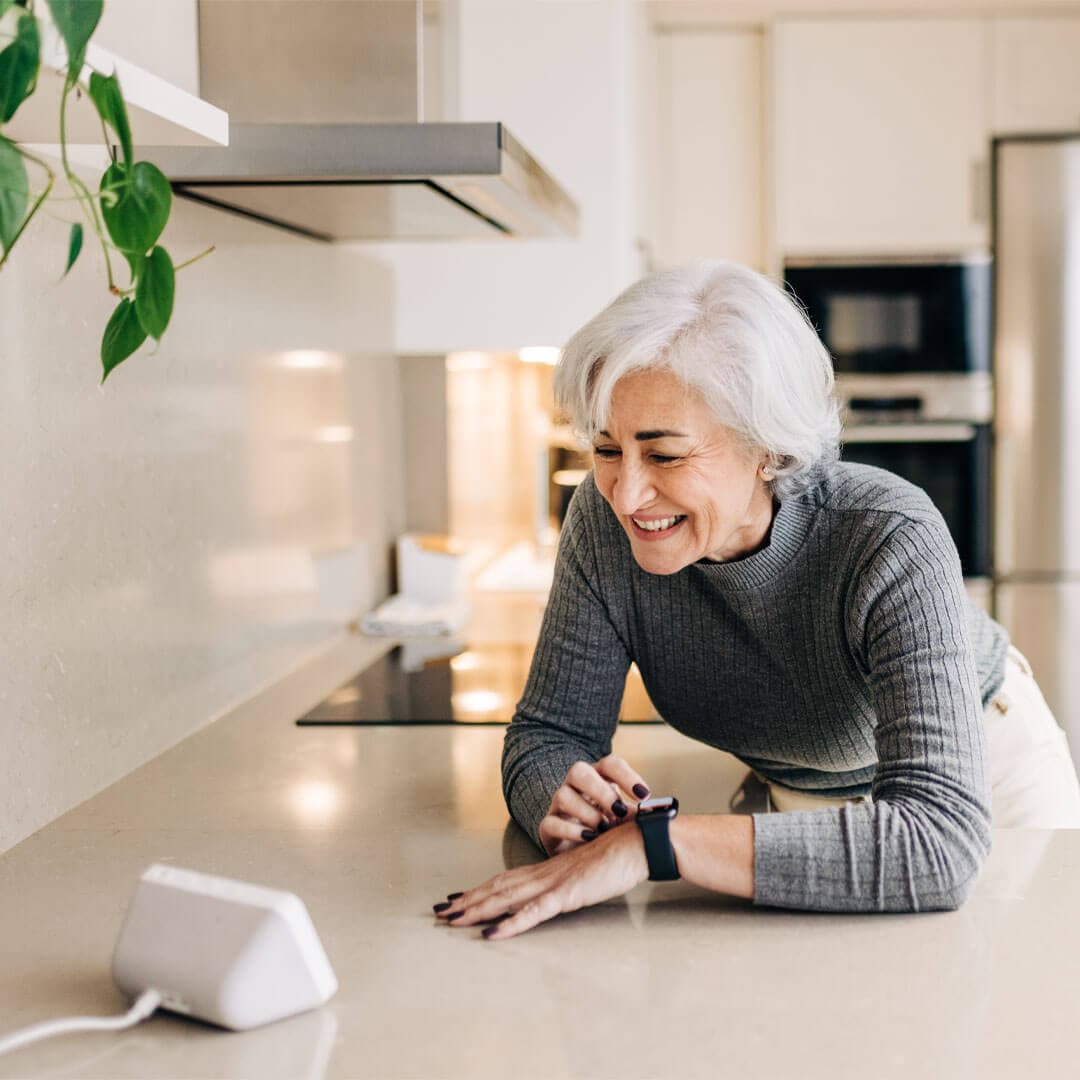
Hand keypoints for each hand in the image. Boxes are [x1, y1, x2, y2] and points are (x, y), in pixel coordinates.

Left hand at [433, 821, 649, 939]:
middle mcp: (544, 874)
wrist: (636, 842)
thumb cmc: (617, 856)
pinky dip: (510, 924)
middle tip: (440, 912)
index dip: (479, 889)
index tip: (457, 898)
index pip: (505, 880)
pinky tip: (491, 934)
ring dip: (476, 910)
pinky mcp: (566, 895)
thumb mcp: (586, 873)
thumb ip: (569, 882)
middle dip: (467, 901)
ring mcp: (553, 884)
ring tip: (451, 920)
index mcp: (548, 870)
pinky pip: (533, 913)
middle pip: (497, 888)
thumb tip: (560, 892)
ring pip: (506, 898)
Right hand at [538, 754, 651, 855]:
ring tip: (603, 829)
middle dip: (600, 790)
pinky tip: (589, 838)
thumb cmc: (608, 830)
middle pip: (578, 771)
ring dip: (587, 813)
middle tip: (619, 810)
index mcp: (598, 778)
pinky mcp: (548, 828)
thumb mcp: (624, 820)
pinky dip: (571, 830)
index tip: (644, 795)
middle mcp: (575, 787)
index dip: (627, 776)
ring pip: (563, 795)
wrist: (579, 853)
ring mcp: (559, 806)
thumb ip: (638, 816)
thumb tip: (659, 818)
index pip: (609, 764)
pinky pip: (551, 823)